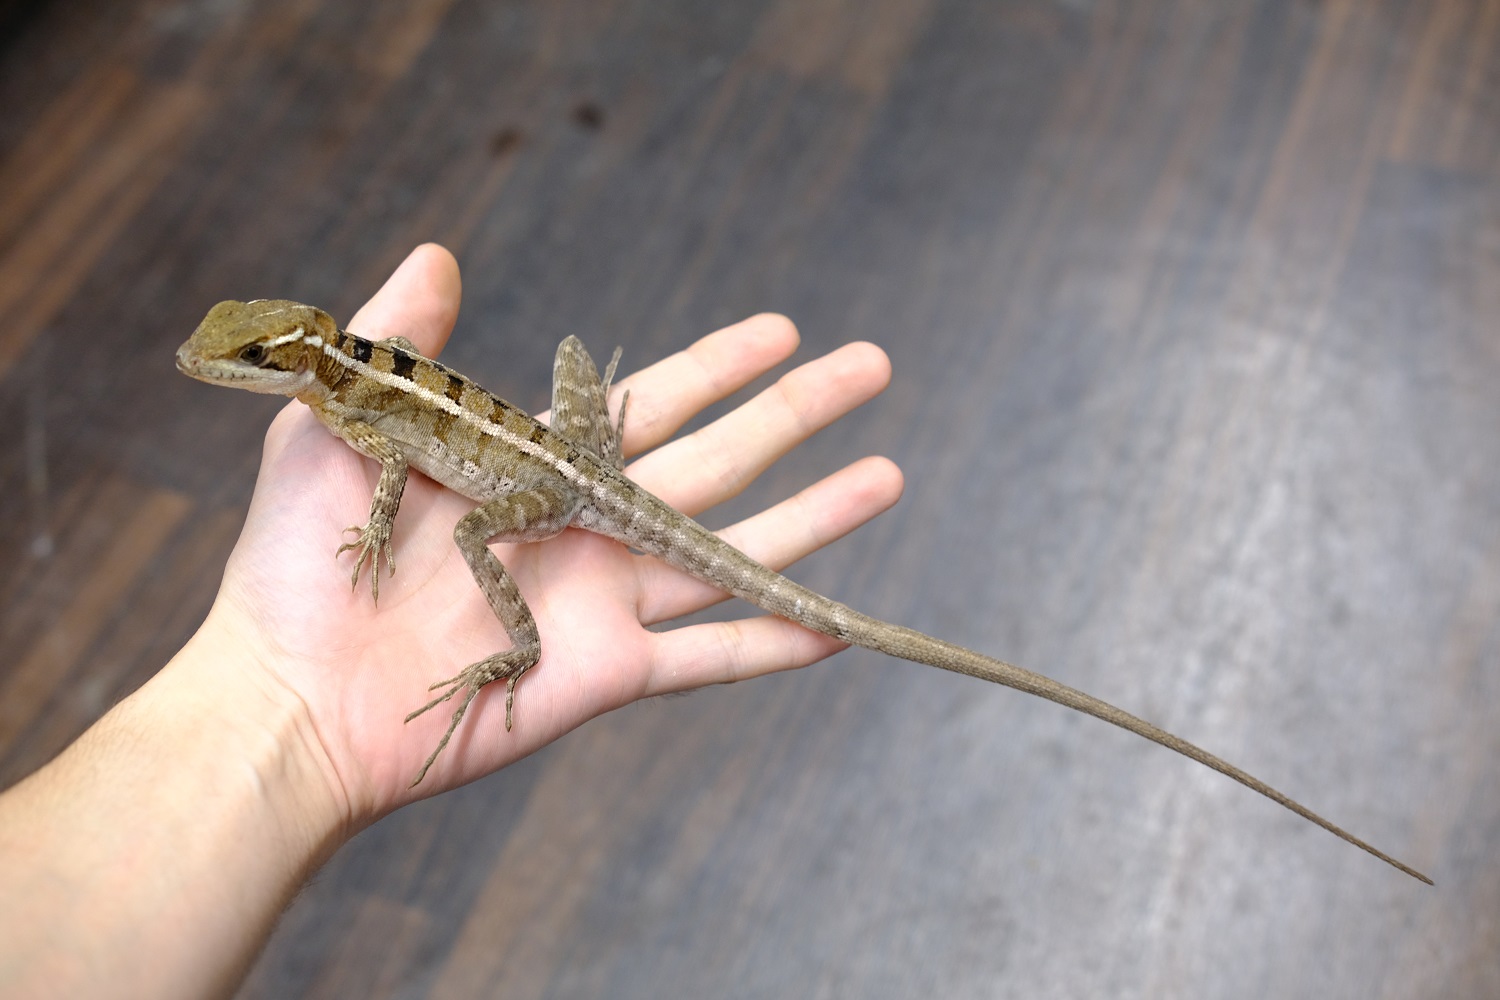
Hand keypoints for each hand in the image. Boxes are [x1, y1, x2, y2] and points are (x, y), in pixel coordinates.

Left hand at [207, 244, 901, 822]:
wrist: (289, 692)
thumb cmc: (299, 566)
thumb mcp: (344, 426)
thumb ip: (402, 344)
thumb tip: (441, 253)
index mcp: (539, 470)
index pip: (652, 403)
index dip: (719, 365)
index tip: (781, 329)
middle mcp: (588, 528)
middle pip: (720, 460)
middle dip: (798, 411)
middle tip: (872, 366)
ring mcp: (606, 599)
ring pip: (735, 551)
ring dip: (815, 517)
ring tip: (890, 475)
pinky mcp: (607, 671)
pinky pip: (709, 657)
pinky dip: (773, 644)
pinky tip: (839, 627)